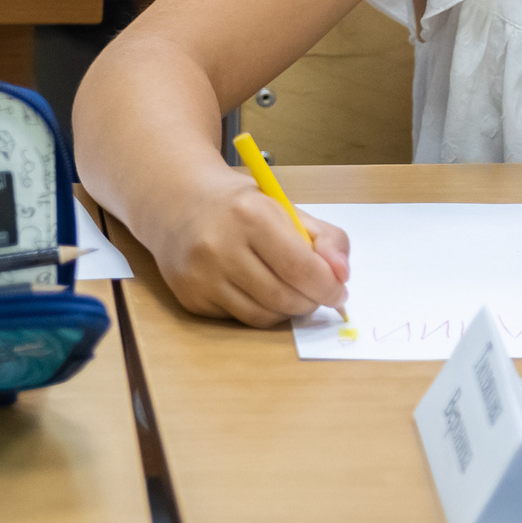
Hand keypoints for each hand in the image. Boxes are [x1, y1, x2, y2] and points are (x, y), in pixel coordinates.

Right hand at [147, 179, 350, 327]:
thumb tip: (342, 275)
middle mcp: (221, 247)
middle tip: (320, 296)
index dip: (326, 286)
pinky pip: (238, 318)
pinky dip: (260, 311)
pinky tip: (260, 291)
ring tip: (293, 293)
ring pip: (261, 315)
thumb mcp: (286, 207)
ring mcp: (201, 276)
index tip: (340, 292)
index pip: (299, 266)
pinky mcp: (190, 298)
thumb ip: (325, 238)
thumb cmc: (242, 206)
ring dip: (287, 311)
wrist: (178, 204)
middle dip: (310, 302)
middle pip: (281, 296)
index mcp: (251, 215)